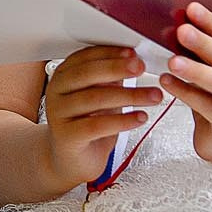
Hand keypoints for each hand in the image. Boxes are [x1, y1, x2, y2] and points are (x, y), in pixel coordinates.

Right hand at [37, 46, 159, 187]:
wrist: (72, 159)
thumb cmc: (88, 124)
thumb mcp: (100, 97)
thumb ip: (111, 79)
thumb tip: (137, 60)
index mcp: (64, 77)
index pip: (83, 58)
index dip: (108, 53)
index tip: (133, 52)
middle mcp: (57, 93)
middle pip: (85, 75)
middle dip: (116, 68)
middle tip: (141, 67)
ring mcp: (59, 114)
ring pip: (93, 99)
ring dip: (129, 95)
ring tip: (154, 95)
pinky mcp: (67, 136)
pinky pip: (97, 126)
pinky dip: (123, 121)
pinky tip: (141, 118)